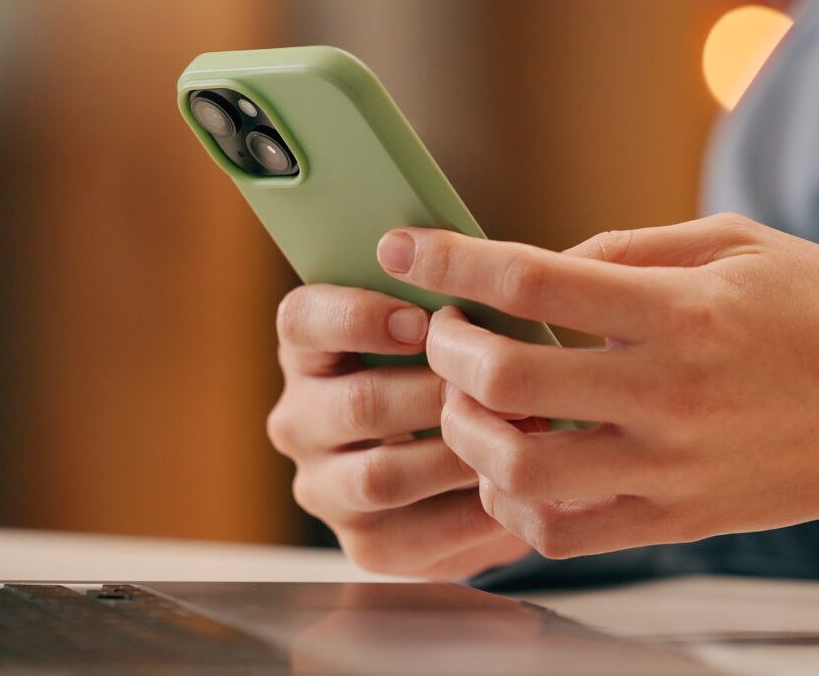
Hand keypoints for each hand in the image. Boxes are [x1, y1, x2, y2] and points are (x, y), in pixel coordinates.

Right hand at [268, 284, 530, 577]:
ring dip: (457, 453)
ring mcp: (324, 487)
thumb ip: (446, 301)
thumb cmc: (453, 375)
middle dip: (436, 392)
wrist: (461, 472)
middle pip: (356, 404)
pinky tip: (514, 488)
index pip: (302, 321)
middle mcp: (299, 420)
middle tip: (500, 383)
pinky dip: (470, 511)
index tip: (422, 319)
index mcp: (307, 350)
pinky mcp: (363, 545)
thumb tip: (488, 272)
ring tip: (519, 432)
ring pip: (381, 476)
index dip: (359, 317)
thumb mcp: (439, 329)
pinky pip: (414, 534)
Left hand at [375, 213, 818, 558]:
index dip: (452, 257)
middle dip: (446, 347)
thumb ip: (628, 250)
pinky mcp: (677, 520)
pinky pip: (563, 532)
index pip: (533, 278)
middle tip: (443, 328)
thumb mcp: (735, 242)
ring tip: (471, 400)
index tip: (403, 244)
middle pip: (508, 377)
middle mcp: (668, 394)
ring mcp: (670, 467)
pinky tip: (513, 463)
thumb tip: (538, 266)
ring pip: (521, 468)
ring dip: (469, 431)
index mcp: (682, 311)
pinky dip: (514, 501)